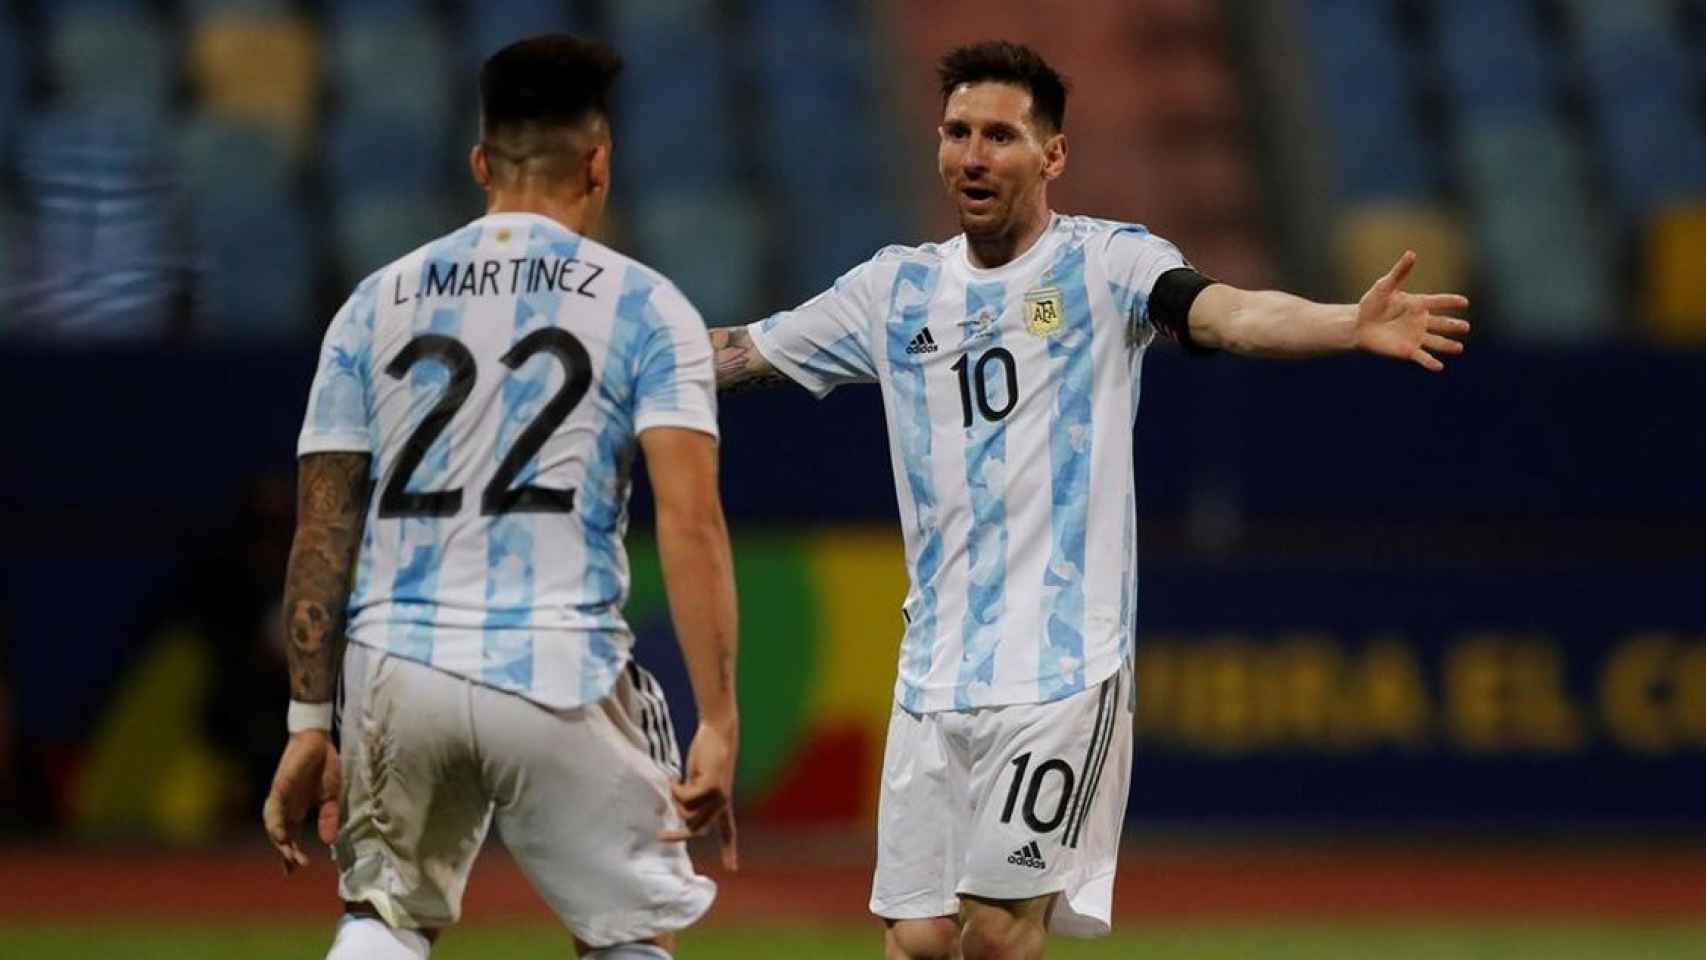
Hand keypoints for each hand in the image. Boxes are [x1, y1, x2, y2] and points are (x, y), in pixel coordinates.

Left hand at [262, 729, 340, 874]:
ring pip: (273, 825)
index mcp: (297, 811)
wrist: (318, 741)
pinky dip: (276, 823)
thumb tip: (329, 842)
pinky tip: (281, 835)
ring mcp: (280, 798)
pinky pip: (273, 808)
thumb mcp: (331, 797)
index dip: (290, 855)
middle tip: (295, 867)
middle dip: (287, 852)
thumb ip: (329, 818)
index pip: (291, 837)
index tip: (293, 872)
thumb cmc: (324, 767)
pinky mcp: (279, 787)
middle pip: (281, 835)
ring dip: (280, 841)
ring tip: (289, 855)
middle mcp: (286, 808)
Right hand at [658, 718, 738, 870]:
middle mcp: (723, 804)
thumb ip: (693, 799)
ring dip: (676, 799)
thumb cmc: (707, 756)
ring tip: (676, 782)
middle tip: (659, 837)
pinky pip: (684, 798)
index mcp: (723, 804)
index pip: (728, 832)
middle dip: (677, 835)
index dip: (729, 851)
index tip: (732, 869)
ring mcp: (719, 797)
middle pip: (697, 830)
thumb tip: (681, 815)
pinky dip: (676, 790)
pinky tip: (675, 779)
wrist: (717, 733)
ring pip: (687, 812)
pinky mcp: (712, 787)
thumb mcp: (699, 783)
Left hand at [1355, 250, 1470, 371]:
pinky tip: (1439, 366)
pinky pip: (1421, 357)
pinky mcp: (1407, 350)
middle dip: (1453, 325)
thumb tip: (1411, 253)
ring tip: (1459, 348)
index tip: (1464, 301)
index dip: (1450, 302)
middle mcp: (1420, 321)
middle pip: (1441, 323)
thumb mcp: (1384, 286)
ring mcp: (1415, 336)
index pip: (1438, 302)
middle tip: (1466, 327)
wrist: (1358, 324)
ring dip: (1447, 345)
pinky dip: (1430, 362)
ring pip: (1436, 341)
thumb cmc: (1371, 304)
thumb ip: (1399, 272)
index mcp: (1417, 304)